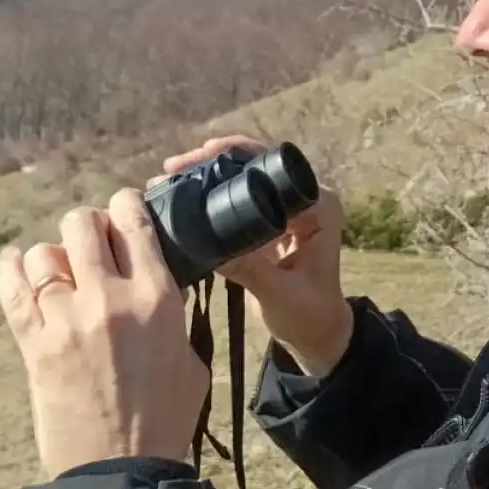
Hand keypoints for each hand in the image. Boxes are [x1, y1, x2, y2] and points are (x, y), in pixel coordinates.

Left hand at [0, 189, 210, 478]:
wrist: (121, 467)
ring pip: (42, 254)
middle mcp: (109, 298)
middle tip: (91, 244)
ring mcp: (66, 319)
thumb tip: (155, 283)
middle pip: (82, 224)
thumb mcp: (189, 358)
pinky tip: (16, 264)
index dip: (125, 204)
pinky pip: (11, 289)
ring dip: (52, 256)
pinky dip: (10, 269)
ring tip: (60, 271)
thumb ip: (170, 312)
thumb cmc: (163, 419)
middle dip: (87, 226)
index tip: (123, 209)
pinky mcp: (34, 344)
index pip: (133, 220)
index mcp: (156, 297)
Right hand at [154, 137, 354, 374]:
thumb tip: (209, 246)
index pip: (277, 166)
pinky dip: (210, 198)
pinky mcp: (266, 224)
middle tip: (173, 167)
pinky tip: (179, 199)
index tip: (203, 154)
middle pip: (255, 165)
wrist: (314, 336)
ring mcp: (283, 210)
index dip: (239, 153)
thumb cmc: (310, 315)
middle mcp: (304, 199)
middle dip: (213, 160)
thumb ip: (250, 269)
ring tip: (168, 178)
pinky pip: (236, 201)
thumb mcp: (280, 293)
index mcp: (319, 205)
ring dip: (207, 176)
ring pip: (242, 180)